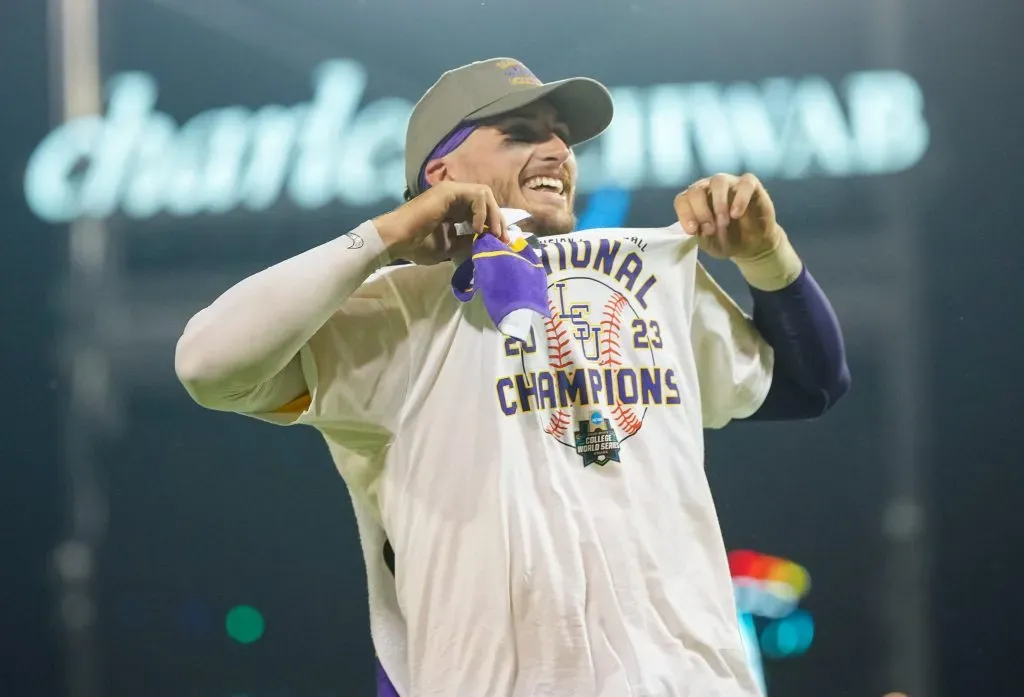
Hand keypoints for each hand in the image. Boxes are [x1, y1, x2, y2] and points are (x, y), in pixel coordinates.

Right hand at [372, 182, 509, 264]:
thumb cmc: (418, 245)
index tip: (502, 242)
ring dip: (493, 214)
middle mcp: (455, 197)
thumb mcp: (450, 246)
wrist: (398, 240)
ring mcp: (452, 191)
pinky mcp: (450, 190)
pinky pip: (477, 195)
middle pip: (487, 200)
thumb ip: (468, 241)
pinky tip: (477, 227)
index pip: (482, 211)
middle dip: (498, 219)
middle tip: (502, 238)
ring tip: (492, 233)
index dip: (494, 225)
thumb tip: (486, 242)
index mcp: (454, 209)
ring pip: (485, 194)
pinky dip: (482, 211)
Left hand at [673, 173, 780, 259]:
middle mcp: (709, 188)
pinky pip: (745, 183)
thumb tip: (697, 231)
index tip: (693, 231)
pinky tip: (736, 214)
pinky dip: (740, 198)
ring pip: (718, 181)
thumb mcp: (711, 244)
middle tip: (710, 229)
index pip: (682, 200)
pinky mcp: (750, 184)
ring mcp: (730, 183)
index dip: (685, 214)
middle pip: (697, 190)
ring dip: (718, 203)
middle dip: (700, 211)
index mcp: (695, 201)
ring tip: (723, 222)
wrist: (753, 244)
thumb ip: (701, 237)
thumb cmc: (727, 240)